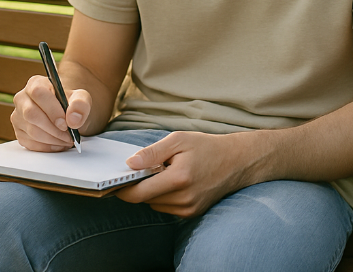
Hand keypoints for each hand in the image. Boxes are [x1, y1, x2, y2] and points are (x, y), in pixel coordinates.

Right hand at [11, 75, 91, 151]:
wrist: (64, 113)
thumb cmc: (69, 102)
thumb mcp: (81, 98)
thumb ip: (80, 104)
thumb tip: (73, 120)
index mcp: (35, 83)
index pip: (38, 93)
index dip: (52, 110)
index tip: (65, 123)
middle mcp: (22, 98)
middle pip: (31, 114)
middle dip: (53, 129)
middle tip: (69, 135)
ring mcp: (18, 116)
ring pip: (32, 131)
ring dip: (53, 139)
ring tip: (67, 140)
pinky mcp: (19, 132)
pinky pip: (30, 144)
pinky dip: (47, 147)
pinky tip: (58, 143)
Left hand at [116, 132, 255, 217]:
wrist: (236, 162)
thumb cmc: (206, 147)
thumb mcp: (178, 140)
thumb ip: (152, 152)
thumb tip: (130, 164)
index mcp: (178, 178)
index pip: (139, 193)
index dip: (123, 188)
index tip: (116, 180)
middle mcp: (184, 198)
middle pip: (145, 199)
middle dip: (139, 185)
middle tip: (143, 169)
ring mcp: (189, 208)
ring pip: (155, 204)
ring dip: (153, 191)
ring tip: (165, 172)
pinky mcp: (192, 213)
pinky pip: (166, 207)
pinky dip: (164, 195)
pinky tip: (174, 181)